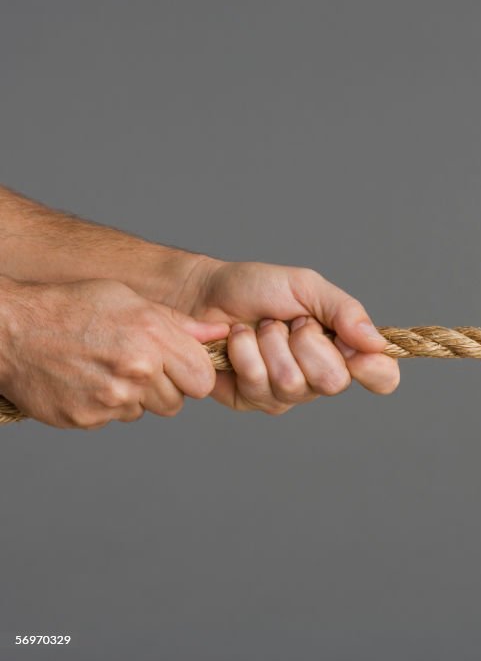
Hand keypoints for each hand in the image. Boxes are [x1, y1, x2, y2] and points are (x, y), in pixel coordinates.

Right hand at [0, 278, 227, 428]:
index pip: (203, 380)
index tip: (179, 366)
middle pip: (178, 401)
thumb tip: (221, 332)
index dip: (193, 374)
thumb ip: (179, 323)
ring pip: (146, 411)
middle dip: (165, 387)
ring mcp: (110, 399)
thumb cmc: (73, 307)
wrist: (11, 331)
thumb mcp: (130, 301)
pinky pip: (114, 419)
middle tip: (137, 366)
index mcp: (152, 338)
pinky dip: (106, 405)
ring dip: (136, 396)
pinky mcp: (87, 418)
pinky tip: (87, 380)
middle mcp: (135, 371)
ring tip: (108, 368)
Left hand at [179, 259, 399, 413]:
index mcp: (344, 349)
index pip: (381, 377)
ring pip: (292, 383)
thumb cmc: (258, 287)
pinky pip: (257, 384)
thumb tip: (376, 342)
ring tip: (260, 327)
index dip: (376, 371)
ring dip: (270, 343)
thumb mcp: (307, 287)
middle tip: (291, 323)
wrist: (204, 294)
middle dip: (307, 343)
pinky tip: (238, 340)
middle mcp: (320, 378)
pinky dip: (244, 352)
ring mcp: (286, 394)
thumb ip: (345, 310)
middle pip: (334, 382)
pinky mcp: (252, 400)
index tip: (358, 352)